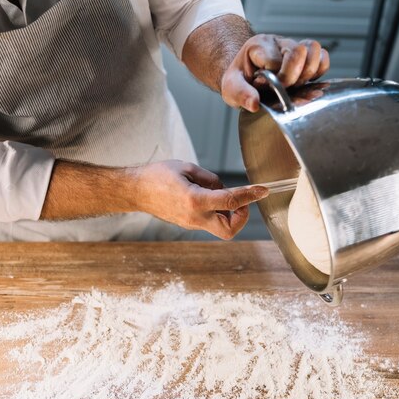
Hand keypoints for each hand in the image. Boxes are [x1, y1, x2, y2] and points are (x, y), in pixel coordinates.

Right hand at [133, 160, 269, 239]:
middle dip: (240, 217)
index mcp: (195, 200)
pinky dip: (216, 211)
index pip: (231, 201)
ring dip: (228, 213)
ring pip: (220, 227)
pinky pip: (209, 221)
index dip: (250, 195)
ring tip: (217, 194)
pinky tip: (206, 197)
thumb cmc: (157, 176)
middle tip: (239, 201)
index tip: (262, 190)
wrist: (136, 190)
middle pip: (229, 230)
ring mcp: (191, 224)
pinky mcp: (188, 224)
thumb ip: (210, 179)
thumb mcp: (187, 167)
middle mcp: (194, 217)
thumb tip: (223, 188)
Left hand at [221, 34, 329, 111]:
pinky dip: (320, 70)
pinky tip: (306, 81)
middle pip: (298, 51)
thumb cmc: (240, 79)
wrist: (245, 73)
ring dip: (309, 71)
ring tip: (295, 84)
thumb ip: (240, 94)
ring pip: (314, 48)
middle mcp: (278, 42)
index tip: (265, 87)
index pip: (275, 61)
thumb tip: (254, 104)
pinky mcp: (306, 54)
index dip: (275, 80)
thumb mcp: (231, 87)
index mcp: (258, 46)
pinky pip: (323, 56)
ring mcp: (293, 46)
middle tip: (283, 87)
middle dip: (293, 76)